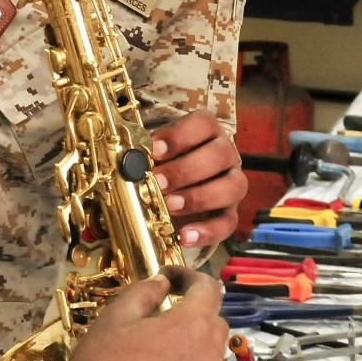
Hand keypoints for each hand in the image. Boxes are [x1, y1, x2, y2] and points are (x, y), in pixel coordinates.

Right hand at [66, 267, 228, 360]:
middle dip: (196, 314)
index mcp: (193, 325)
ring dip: (198, 350)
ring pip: (214, 359)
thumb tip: (162, 283)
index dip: (189, 277)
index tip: (171, 278)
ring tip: (167, 356)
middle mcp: (211, 356)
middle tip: (168, 316)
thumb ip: (145, 292)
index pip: (208, 288)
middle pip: (215, 324)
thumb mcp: (116, 316)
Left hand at [151, 111, 244, 249]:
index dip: (179, 136)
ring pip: (232, 187)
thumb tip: (128, 164)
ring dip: (198, 197)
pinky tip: (184, 236)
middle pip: (219, 155)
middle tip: (158, 182)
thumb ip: (146, 156)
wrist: (178, 191)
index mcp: (207, 133)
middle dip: (185, 170)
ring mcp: (232, 184)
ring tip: (170, 206)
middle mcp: (226, 155)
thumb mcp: (156, 156)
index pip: (203, 124)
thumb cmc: (167, 166)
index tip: (154, 150)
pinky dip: (206, 231)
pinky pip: (228, 223)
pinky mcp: (230, 214)